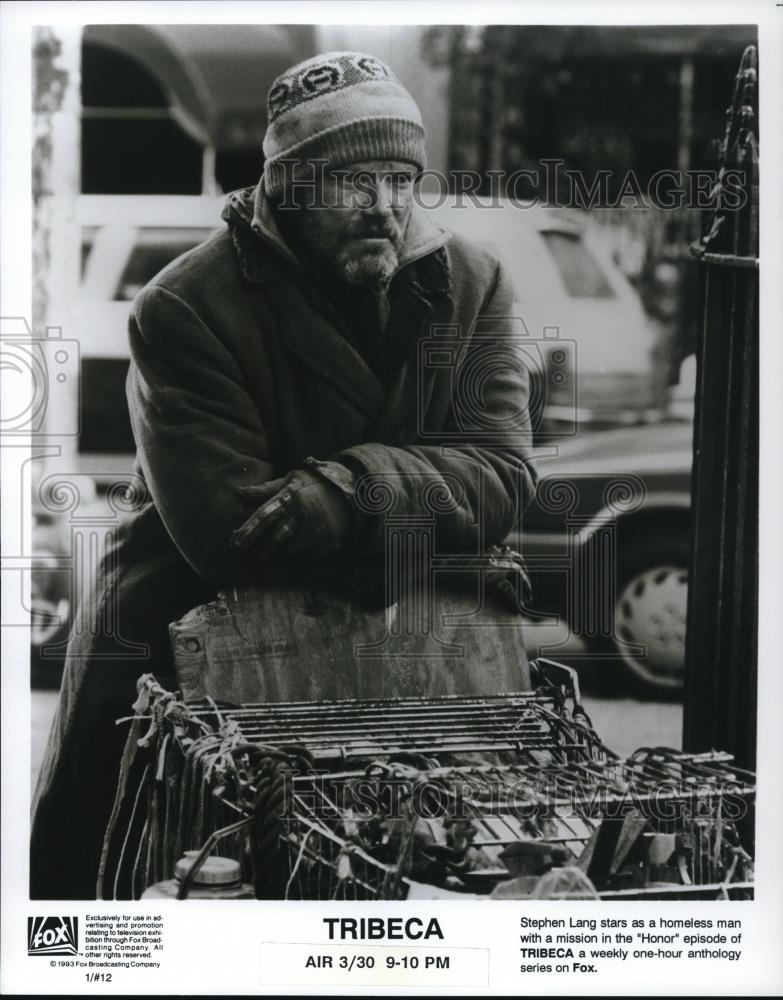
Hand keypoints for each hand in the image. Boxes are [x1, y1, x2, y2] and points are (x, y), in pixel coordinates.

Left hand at [232, 468, 351, 557]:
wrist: (350, 490)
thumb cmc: (313, 485)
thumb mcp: (290, 480)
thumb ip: (265, 490)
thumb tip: (237, 493)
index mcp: (289, 497)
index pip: (264, 516)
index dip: (249, 531)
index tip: (236, 543)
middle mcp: (302, 513)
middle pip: (277, 538)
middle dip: (266, 550)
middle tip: (261, 555)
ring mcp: (317, 528)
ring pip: (293, 548)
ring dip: (286, 551)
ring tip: (288, 547)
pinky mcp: (328, 541)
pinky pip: (311, 553)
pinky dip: (306, 551)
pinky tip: (308, 543)